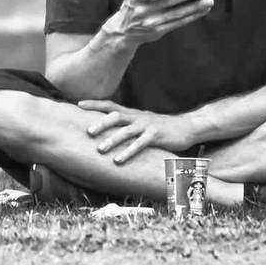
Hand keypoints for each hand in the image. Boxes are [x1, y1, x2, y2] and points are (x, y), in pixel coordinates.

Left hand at [78, 100, 196, 163]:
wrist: (187, 127)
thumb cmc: (161, 127)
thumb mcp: (143, 122)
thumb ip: (128, 125)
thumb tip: (109, 131)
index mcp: (132, 114)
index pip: (110, 106)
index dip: (95, 104)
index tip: (78, 104)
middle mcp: (137, 117)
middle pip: (116, 116)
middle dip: (101, 122)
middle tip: (87, 131)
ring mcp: (147, 126)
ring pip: (126, 130)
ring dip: (112, 139)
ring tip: (100, 149)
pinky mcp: (156, 136)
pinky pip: (140, 144)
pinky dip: (128, 152)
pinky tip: (118, 160)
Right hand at [101, 0, 213, 45]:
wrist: (124, 30)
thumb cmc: (134, 1)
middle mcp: (141, 10)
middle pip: (167, 3)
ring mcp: (150, 22)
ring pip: (176, 14)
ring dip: (194, 8)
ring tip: (208, 1)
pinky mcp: (159, 31)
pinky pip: (178, 23)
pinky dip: (192, 16)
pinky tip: (203, 10)